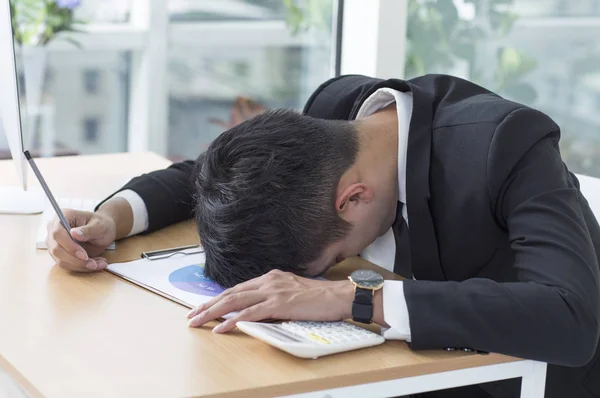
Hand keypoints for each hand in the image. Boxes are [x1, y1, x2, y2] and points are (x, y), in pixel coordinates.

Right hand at [46, 209, 116, 271]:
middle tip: (94, 264)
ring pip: (61, 260)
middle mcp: (54, 229)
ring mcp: (55, 243)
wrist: (103, 231)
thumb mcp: (100, 226)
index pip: (57, 233)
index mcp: (63, 216)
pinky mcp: (59, 254)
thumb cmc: (101, 224)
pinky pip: (66, 264)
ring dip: (80, 266)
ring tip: (98, 264)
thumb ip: (88, 230)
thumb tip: (74, 233)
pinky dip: (81, 267)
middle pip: (56, 249)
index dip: (69, 246)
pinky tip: (95, 264)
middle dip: (75, 260)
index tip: (84, 255)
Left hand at [187, 269, 354, 332]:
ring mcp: (273, 291)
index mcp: (271, 278)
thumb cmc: (320, 298)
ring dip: (213, 312)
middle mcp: (269, 281)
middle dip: (208, 304)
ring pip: (235, 300)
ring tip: (198, 321)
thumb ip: (275, 297)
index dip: (218, 298)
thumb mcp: (292, 292)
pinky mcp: (279, 304)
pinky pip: (250, 313)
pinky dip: (233, 320)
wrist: (338, 296)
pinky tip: (222, 327)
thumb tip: (260, 308)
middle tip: (192, 315)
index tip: (204, 307)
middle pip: (231, 292)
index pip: (238, 288)